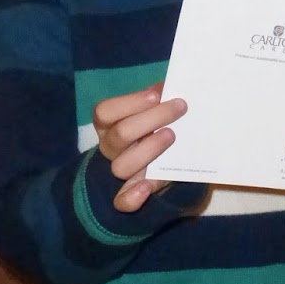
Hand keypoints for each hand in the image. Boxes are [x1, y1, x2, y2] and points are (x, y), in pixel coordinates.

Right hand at [92, 82, 186, 211]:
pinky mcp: (131, 192)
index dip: (130, 102)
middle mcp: (110, 147)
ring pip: (122, 166)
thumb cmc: (155, 123)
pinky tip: (145, 189)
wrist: (163, 157)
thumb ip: (160, 98)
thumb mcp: (154, 108)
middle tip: (179, 107)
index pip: (105, 112)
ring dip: (148, 150)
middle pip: (120, 135)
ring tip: (172, 136)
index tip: (157, 94)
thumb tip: (175, 83)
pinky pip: (122, 201)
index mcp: (108, 124)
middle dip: (151, 119)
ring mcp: (121, 170)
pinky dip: (131, 197)